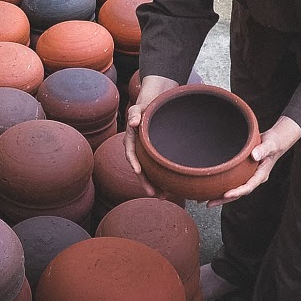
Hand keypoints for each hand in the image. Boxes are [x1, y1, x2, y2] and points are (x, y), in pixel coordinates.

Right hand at [124, 75, 179, 195]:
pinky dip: (160, 178)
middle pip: (140, 169)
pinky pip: (156, 169)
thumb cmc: (145, 106)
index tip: (139, 172)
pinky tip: (169, 187)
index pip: (131, 154)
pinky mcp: (154, 155)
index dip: (134, 163)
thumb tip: (133, 122)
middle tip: (154, 194)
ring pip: (148, 172)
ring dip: (154, 184)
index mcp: (131, 140)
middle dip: (145, 182)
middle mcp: (137, 150)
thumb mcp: (138, 107)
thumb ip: (135, 114)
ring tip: (164, 196)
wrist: (154, 104)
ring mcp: (145, 154)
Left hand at [206, 115, 300, 207]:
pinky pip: (232, 182)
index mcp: (261, 175)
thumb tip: (254, 155)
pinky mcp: (243, 173)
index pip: (248, 187)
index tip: (226, 194)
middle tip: (209, 203)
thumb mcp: (270, 145)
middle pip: (238, 193)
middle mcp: (253, 178)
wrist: (274, 142)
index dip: (237, 192)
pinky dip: (222, 185)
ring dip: (220, 196)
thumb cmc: (273, 143)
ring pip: (234, 189)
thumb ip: (263, 150)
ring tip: (205, 200)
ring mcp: (248, 177)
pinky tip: (211, 187)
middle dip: (224, 199)